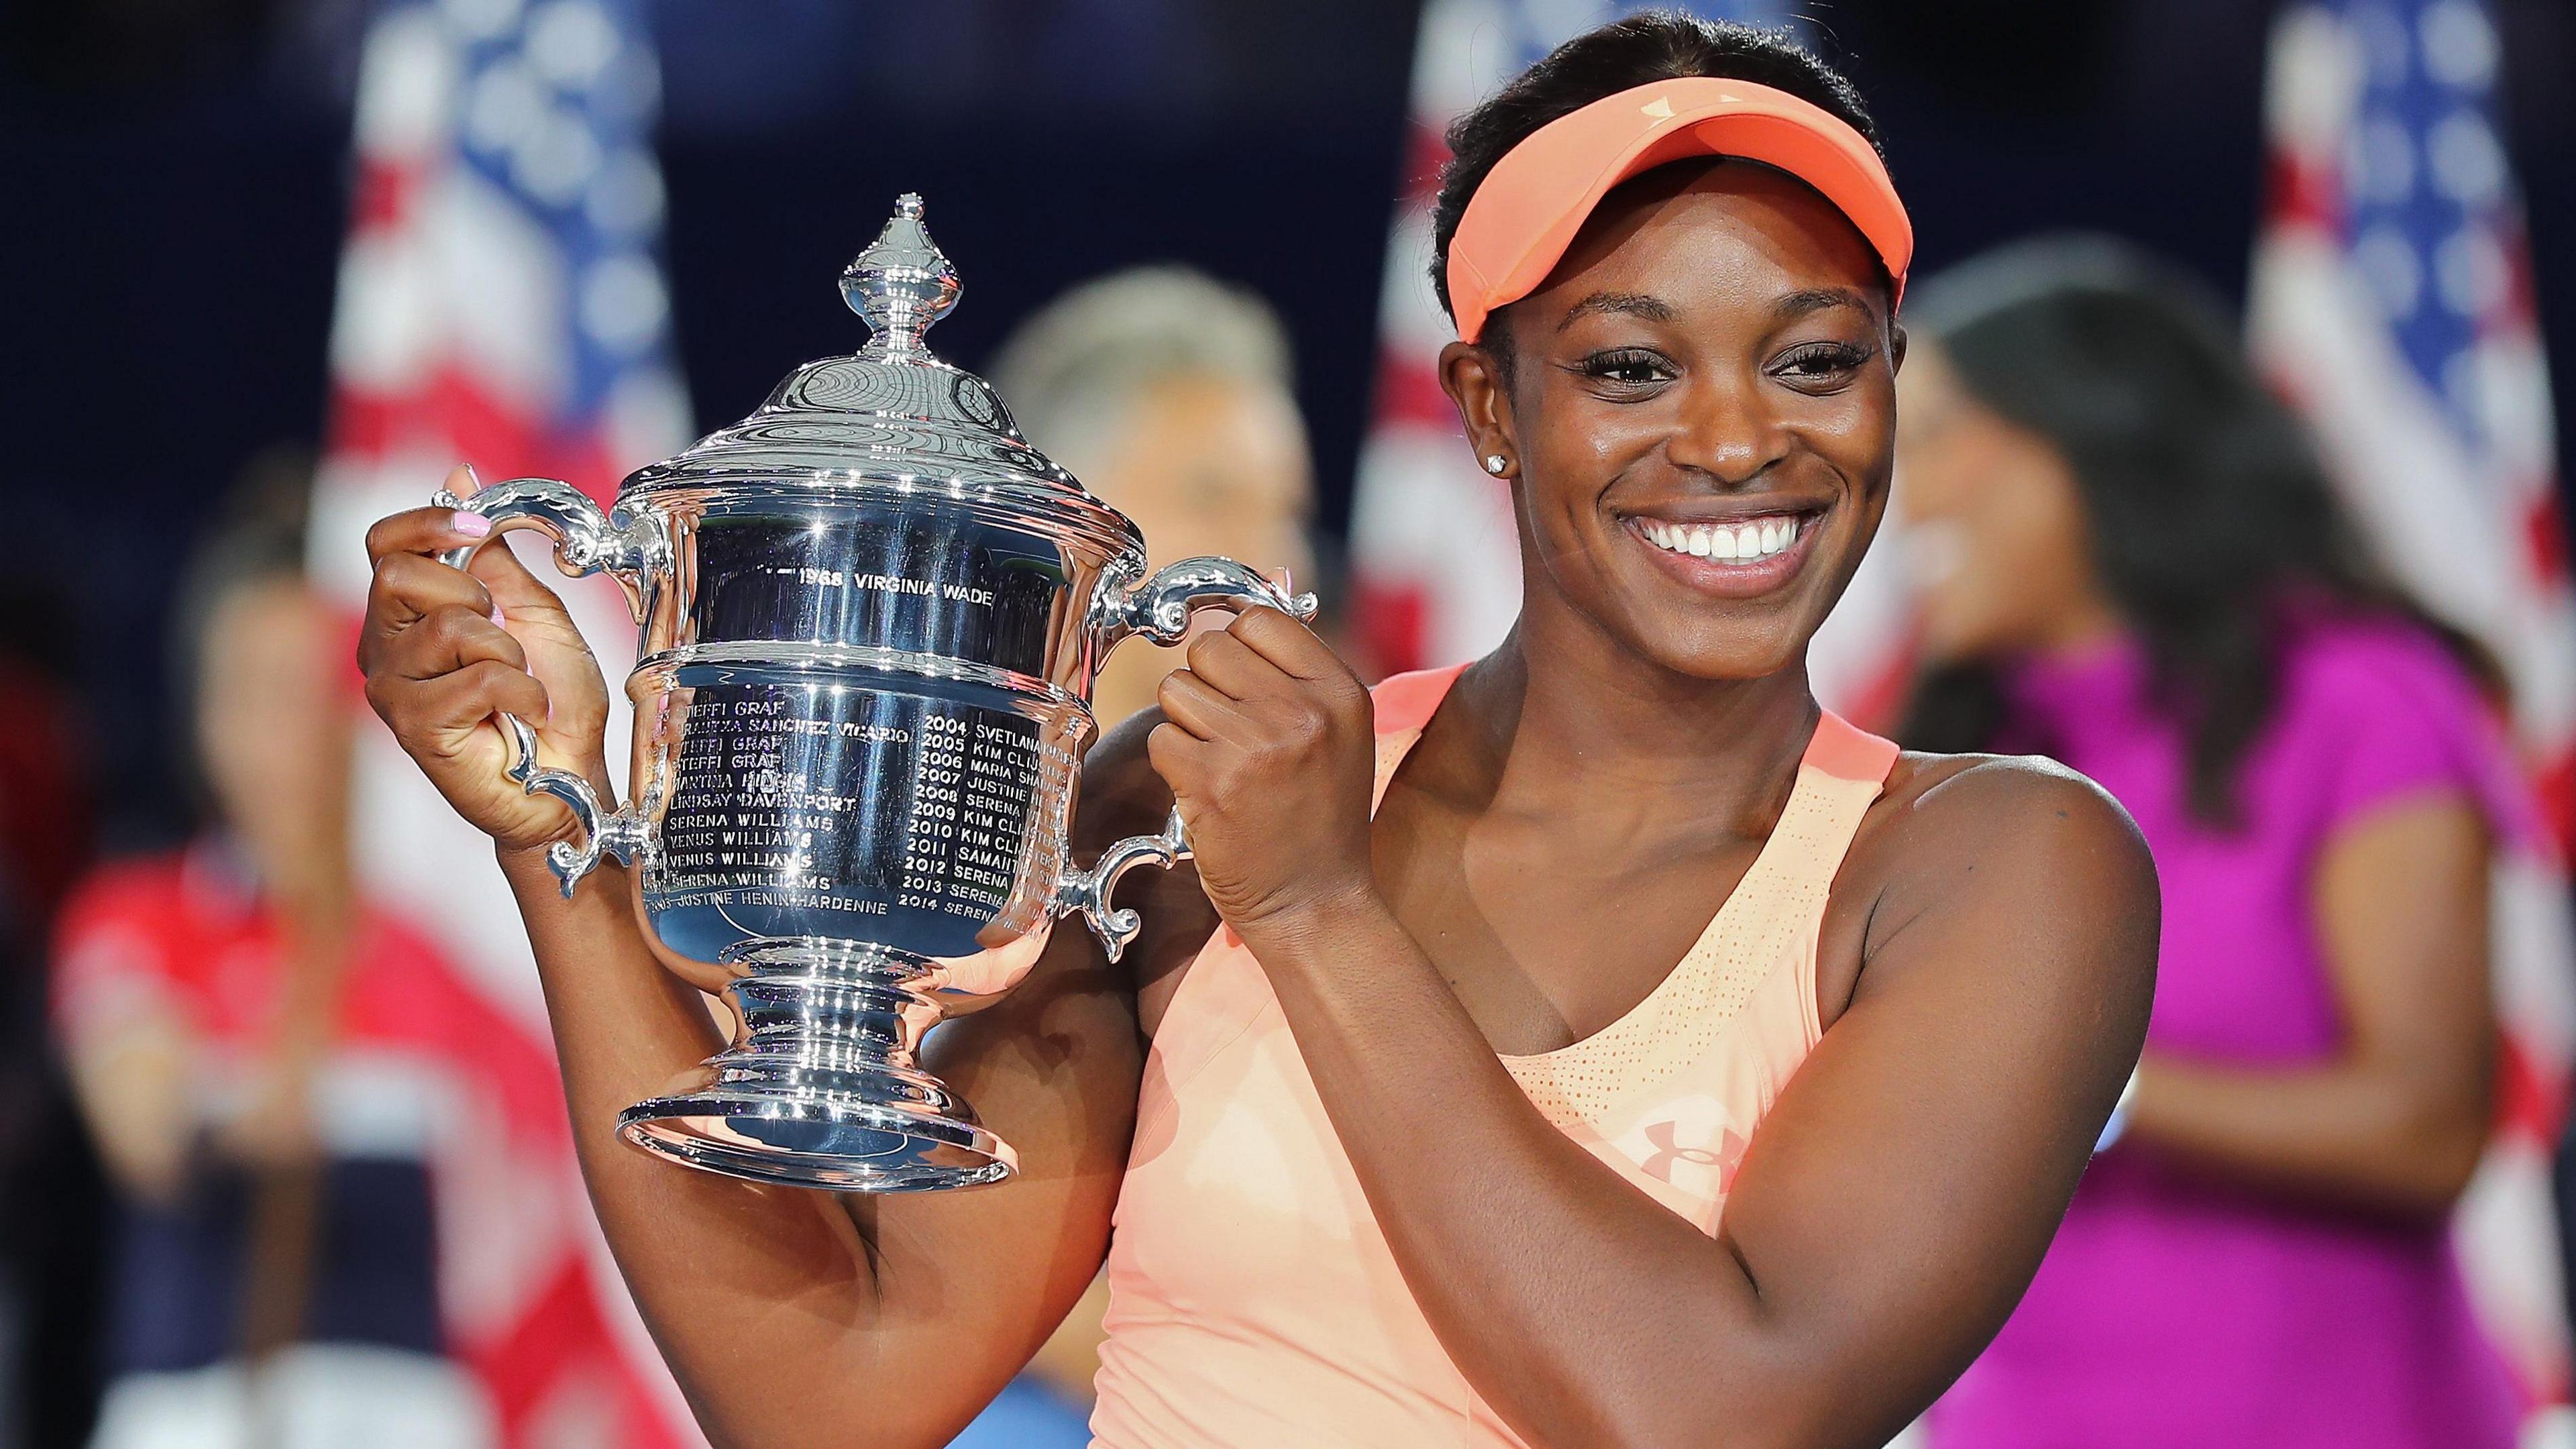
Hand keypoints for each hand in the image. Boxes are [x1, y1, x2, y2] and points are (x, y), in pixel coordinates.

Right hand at [358, 465, 614, 855]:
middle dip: (472, 594)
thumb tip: (459, 475)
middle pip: (397, 575)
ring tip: (520, 686)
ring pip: (448, 627)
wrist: (570, 778)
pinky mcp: (414, 729)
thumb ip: (492, 555)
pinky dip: (523, 692)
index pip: (383, 544)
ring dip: (508, 653)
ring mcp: (392, 691)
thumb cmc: (550, 702)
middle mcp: (384, 649)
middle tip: (504, 635)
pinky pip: (477, 678)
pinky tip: (526, 717)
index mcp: (407, 615)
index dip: (427, 523)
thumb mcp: (531, 612)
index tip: (476, 530)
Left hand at [1148, 608, 1377, 934]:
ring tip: (1222, 761)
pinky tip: (1206, 790)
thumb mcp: (1341, 733)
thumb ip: (1298, 676)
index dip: (1239, 648)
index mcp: (1339, 692)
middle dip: (1208, 684)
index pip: (1261, 620)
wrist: (1315, 902)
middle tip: (1229, 729)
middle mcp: (1301, 712)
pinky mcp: (1210, 783)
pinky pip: (1162, 739)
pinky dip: (1174, 764)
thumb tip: (1236, 623)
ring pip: (1177, 690)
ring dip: (1187, 723)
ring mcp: (1253, 746)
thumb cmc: (1321, 817)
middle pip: (1210, 647)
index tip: (1238, 679)